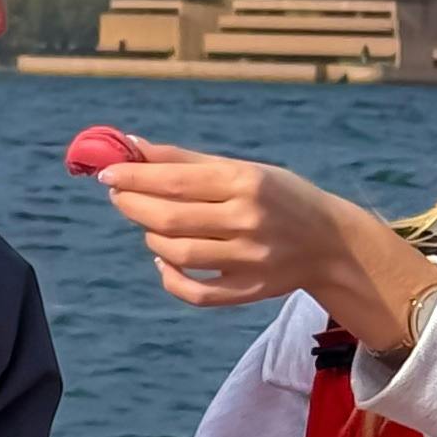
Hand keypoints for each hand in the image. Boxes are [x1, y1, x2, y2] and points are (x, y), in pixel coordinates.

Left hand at [93, 144, 431, 351]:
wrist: (330, 242)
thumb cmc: (279, 196)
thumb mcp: (243, 168)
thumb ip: (187, 160)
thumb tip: (132, 145)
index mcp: (246, 182)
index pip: (175, 181)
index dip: (134, 177)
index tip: (107, 172)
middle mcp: (248, 220)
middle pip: (170, 217)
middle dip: (133, 204)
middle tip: (118, 194)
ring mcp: (248, 259)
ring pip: (177, 253)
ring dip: (150, 236)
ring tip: (149, 222)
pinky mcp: (248, 290)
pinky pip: (195, 291)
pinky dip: (170, 277)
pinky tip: (164, 260)